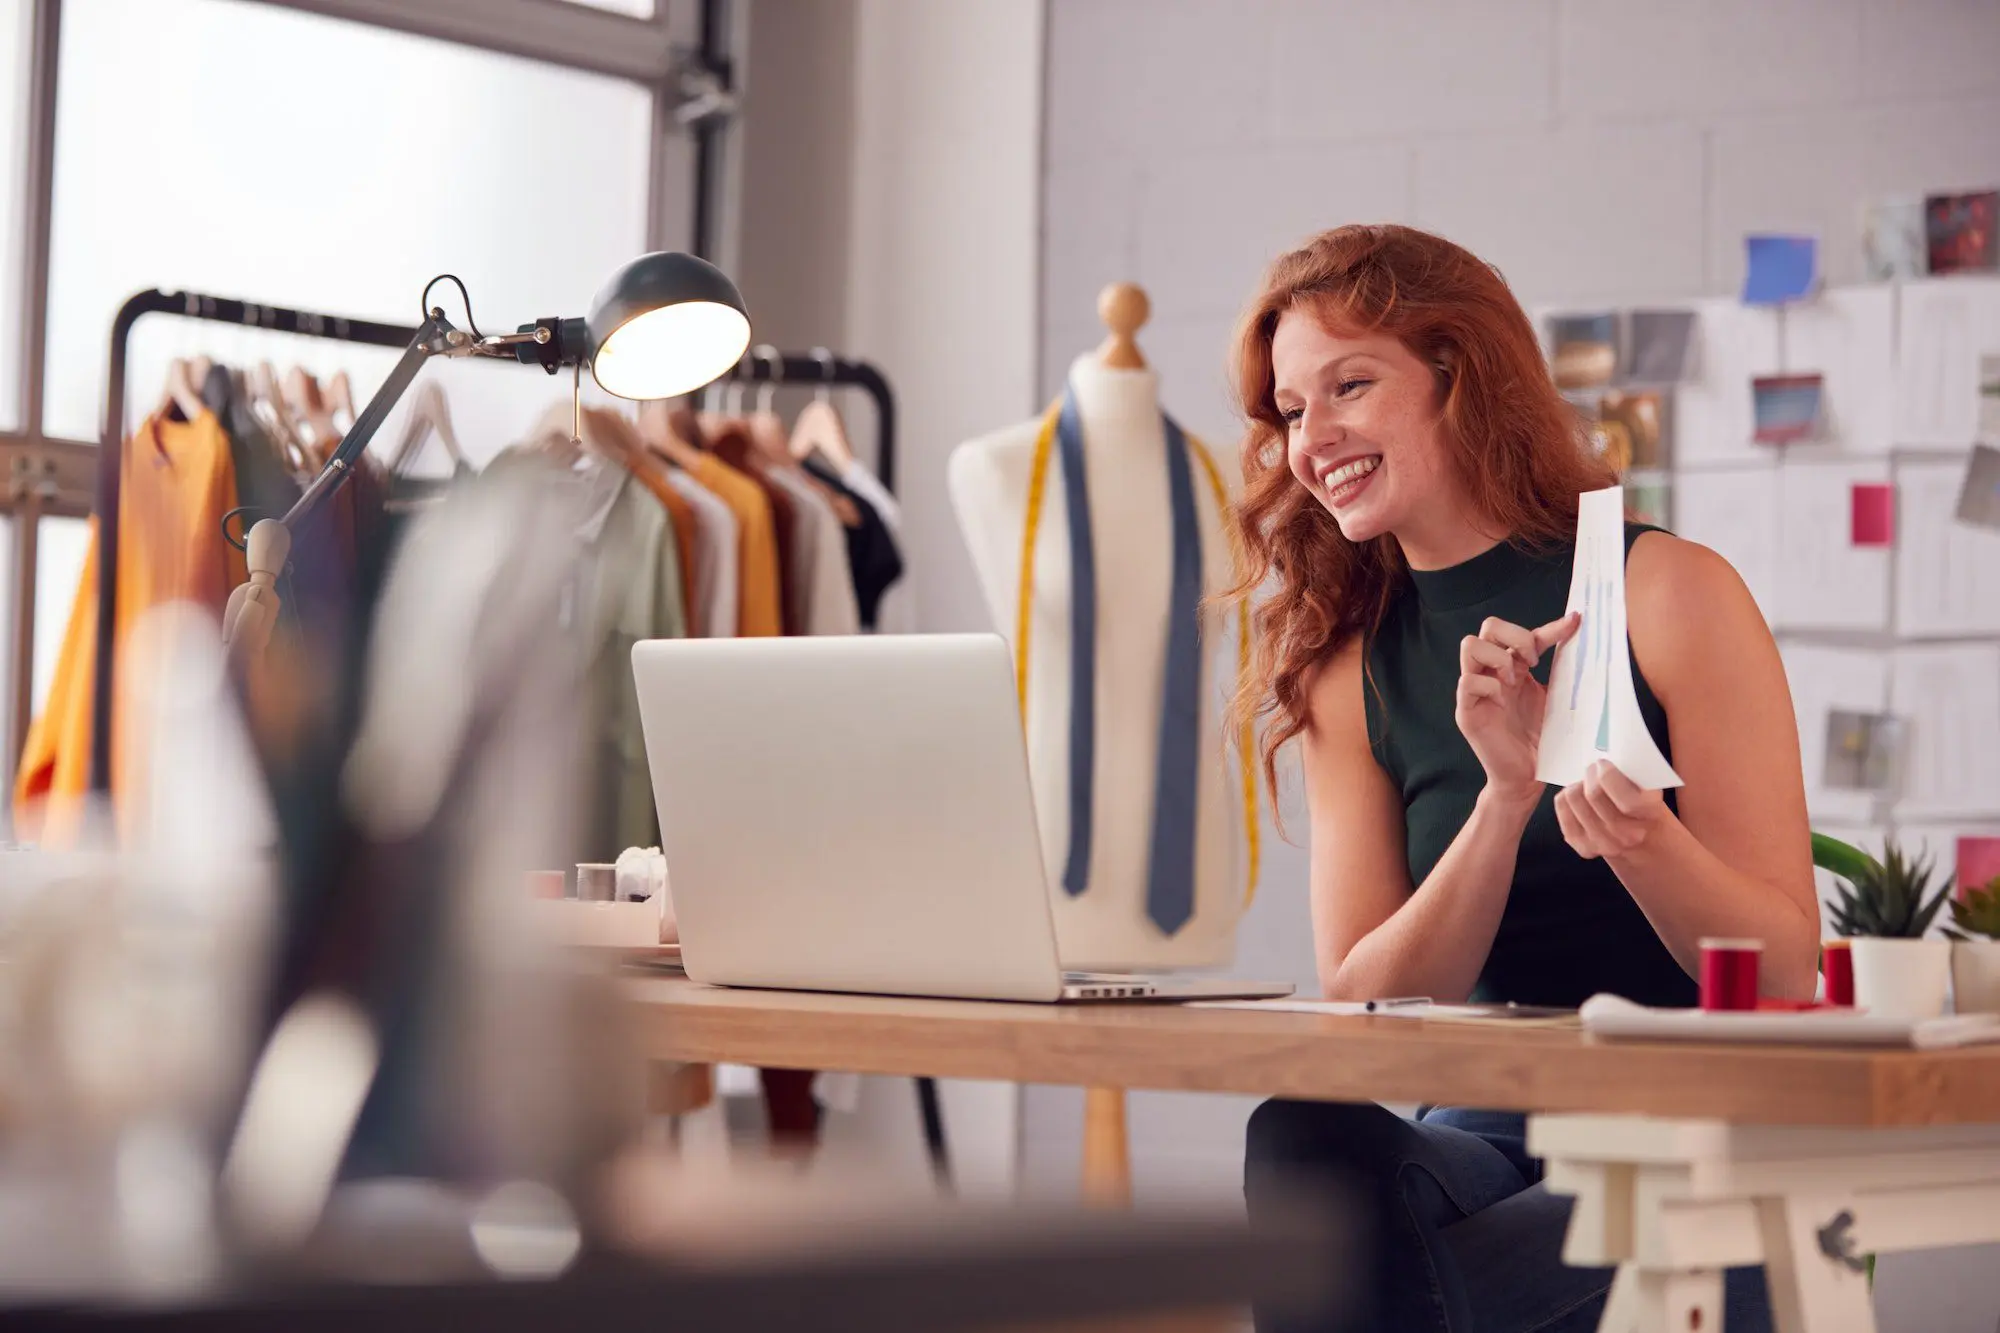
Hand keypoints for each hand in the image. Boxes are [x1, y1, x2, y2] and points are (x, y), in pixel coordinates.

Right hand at [1454, 612, 1579, 804]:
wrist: (1527, 779)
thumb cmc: (1542, 742)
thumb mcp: (1556, 701)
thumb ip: (1562, 674)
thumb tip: (1586, 649)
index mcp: (1513, 669)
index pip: (1524, 634)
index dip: (1550, 626)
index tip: (1576, 623)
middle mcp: (1491, 674)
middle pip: (1488, 626)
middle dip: (1516, 635)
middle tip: (1534, 661)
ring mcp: (1475, 691)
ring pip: (1470, 645)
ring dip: (1499, 658)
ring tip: (1515, 681)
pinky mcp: (1466, 712)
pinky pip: (1468, 682)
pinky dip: (1488, 686)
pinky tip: (1503, 702)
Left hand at [1554, 760, 1670, 859]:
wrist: (1647, 844)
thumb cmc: (1646, 806)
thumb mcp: (1651, 789)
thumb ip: (1635, 773)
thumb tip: (1605, 747)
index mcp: (1648, 814)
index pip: (1624, 796)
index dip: (1608, 774)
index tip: (1604, 764)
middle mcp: (1627, 834)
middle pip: (1593, 794)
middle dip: (1590, 773)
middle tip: (1593, 768)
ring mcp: (1604, 844)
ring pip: (1574, 800)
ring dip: (1577, 785)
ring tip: (1587, 783)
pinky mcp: (1584, 848)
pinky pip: (1562, 809)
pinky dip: (1566, 797)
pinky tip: (1579, 797)